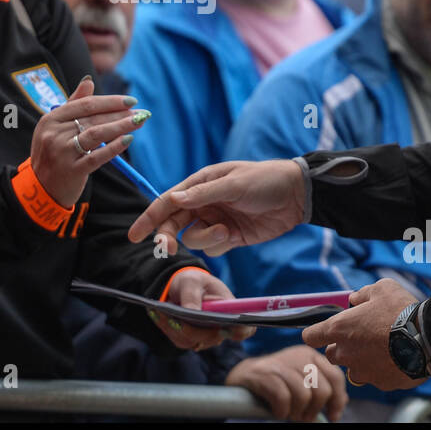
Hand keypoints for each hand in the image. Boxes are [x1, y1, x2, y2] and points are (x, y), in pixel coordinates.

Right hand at [30, 75, 148, 207]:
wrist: (41, 189)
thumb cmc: (53, 154)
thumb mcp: (55, 127)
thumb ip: (73, 104)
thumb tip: (89, 81)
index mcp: (50, 119)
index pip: (85, 105)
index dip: (110, 101)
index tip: (130, 100)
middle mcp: (54, 134)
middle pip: (92, 118)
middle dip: (119, 114)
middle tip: (140, 112)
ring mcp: (62, 152)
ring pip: (96, 134)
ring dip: (120, 126)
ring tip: (138, 122)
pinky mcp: (71, 170)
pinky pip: (97, 156)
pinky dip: (114, 148)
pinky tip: (128, 140)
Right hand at [127, 159, 304, 256]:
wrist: (296, 197)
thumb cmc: (265, 181)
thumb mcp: (233, 184)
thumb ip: (203, 194)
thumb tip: (173, 198)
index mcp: (200, 184)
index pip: (167, 201)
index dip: (149, 218)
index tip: (134, 235)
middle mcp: (203, 203)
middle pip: (174, 224)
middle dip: (168, 236)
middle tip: (166, 249)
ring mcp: (215, 221)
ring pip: (193, 239)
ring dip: (205, 239)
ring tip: (226, 232)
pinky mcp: (229, 237)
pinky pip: (212, 249)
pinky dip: (219, 246)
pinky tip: (234, 236)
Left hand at [147, 268, 254, 350]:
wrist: (180, 288)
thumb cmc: (193, 281)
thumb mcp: (191, 281)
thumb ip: (192, 296)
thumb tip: (192, 313)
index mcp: (231, 312)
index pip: (245, 329)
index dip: (241, 331)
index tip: (229, 327)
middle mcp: (220, 329)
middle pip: (212, 338)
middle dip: (194, 329)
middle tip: (178, 319)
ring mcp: (205, 337)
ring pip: (192, 341)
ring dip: (176, 327)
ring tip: (162, 311)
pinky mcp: (189, 340)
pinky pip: (178, 340)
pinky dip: (167, 328)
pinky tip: (159, 314)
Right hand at [226, 345, 347, 421]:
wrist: (246, 375)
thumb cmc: (279, 382)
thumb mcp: (303, 381)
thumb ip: (323, 388)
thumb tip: (342, 401)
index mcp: (311, 356)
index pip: (336, 377)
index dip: (337, 400)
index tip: (332, 415)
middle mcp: (299, 356)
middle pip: (322, 390)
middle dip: (315, 410)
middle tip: (304, 417)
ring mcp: (282, 363)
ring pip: (304, 396)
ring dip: (297, 413)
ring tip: (290, 414)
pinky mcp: (265, 374)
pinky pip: (283, 399)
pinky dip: (282, 412)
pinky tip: (277, 411)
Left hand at [301, 279, 424, 390]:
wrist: (427, 338)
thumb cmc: (400, 310)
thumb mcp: (381, 288)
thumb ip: (362, 295)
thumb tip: (354, 300)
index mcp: (339, 329)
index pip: (310, 336)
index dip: (314, 333)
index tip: (320, 332)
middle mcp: (346, 353)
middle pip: (331, 355)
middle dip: (340, 347)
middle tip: (359, 337)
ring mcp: (363, 371)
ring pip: (353, 369)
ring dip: (360, 361)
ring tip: (380, 349)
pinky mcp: (380, 383)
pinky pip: (375, 377)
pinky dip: (381, 370)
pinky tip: (395, 358)